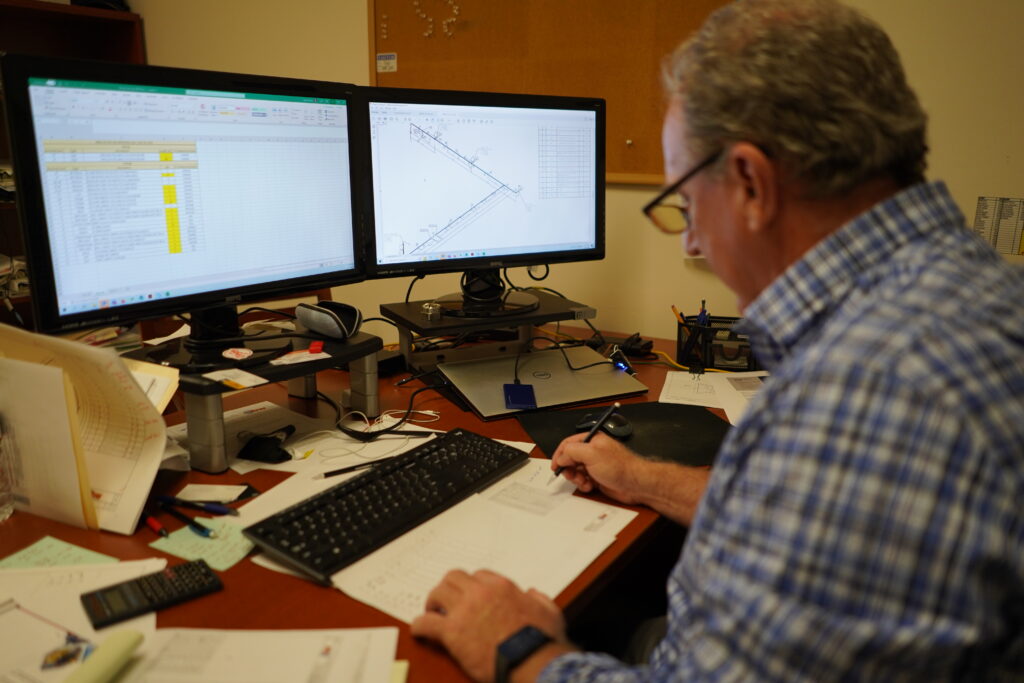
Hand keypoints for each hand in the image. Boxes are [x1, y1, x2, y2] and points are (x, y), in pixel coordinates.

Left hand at [410, 569, 571, 682]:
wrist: (530, 660)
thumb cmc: (541, 640)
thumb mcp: (550, 613)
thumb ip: (540, 599)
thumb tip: (533, 594)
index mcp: (502, 587)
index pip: (479, 576)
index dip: (473, 586)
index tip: (471, 596)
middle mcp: (480, 593)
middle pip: (454, 577)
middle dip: (449, 587)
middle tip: (445, 600)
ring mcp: (464, 610)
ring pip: (438, 592)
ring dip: (433, 601)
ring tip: (432, 612)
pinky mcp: (451, 632)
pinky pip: (426, 622)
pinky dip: (420, 625)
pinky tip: (419, 631)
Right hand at [551, 431, 645, 503]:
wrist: (635, 484)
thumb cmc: (620, 467)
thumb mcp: (591, 454)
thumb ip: (572, 451)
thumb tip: (561, 457)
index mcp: (592, 440)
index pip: (568, 444)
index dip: (560, 454)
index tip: (555, 465)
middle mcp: (593, 452)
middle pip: (570, 459)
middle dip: (569, 469)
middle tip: (571, 475)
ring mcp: (595, 465)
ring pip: (576, 472)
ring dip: (577, 478)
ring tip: (584, 481)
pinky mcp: (598, 478)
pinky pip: (583, 481)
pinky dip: (584, 485)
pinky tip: (590, 486)